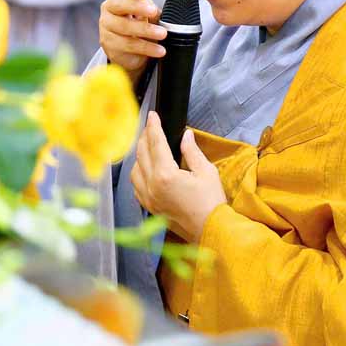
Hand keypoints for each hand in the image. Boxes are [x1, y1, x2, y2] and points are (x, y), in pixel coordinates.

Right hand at [98, 0, 166, 84]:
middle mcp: (109, 11)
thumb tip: (152, 7)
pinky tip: (159, 50)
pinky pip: (129, 46)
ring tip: (162, 34)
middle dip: (137, 7)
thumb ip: (149, 9)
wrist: (129, 52)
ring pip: (125, 27)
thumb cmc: (138, 26)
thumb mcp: (146, 16)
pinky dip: (147, 48)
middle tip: (153, 11)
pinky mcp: (110, 46)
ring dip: (146, 30)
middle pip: (120, 5)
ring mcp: (106, 29)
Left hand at [131, 113, 226, 242]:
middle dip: (145, 137)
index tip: (152, 115)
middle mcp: (152, 186)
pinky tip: (146, 168)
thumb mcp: (206, 172)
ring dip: (139, 155)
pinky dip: (138, 173)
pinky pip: (136, 185)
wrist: (210, 230)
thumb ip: (192, 152)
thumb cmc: (211, 203)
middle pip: (142, 154)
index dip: (154, 126)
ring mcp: (148, 198)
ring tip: (148, 146)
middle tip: (151, 126)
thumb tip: (186, 135)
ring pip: (134, 169)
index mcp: (166, 175)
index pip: (156, 143)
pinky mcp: (149, 207)